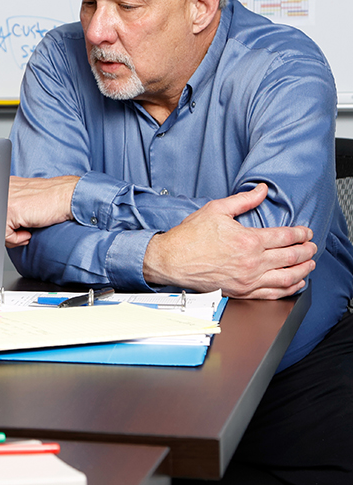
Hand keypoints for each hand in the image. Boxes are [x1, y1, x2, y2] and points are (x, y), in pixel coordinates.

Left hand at [6, 175, 79, 247]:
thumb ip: (10, 206)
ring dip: (12, 237)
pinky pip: (5, 235)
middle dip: (7, 232)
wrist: (68, 196)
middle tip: (23, 231)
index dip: (6, 225)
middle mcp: (2, 189)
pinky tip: (29, 231)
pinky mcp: (11, 210)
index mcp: (4, 185)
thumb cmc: (51, 200)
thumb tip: (0, 227)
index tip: (18, 227)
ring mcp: (5, 199)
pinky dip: (17, 239)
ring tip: (26, 230)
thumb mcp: (23, 199)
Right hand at [143, 184, 315, 298]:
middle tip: (312, 246)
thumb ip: (243, 200)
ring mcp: (248, 280)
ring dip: (304, 270)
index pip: (285, 237)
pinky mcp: (242, 292)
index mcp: (248, 241)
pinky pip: (273, 293)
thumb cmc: (189, 237)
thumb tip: (261, 190)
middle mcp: (252, 262)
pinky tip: (296, 283)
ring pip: (288, 277)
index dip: (301, 234)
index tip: (306, 232)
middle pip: (291, 257)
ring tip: (310, 264)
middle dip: (307, 251)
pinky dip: (290, 289)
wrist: (172, 260)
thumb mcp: (216, 209)